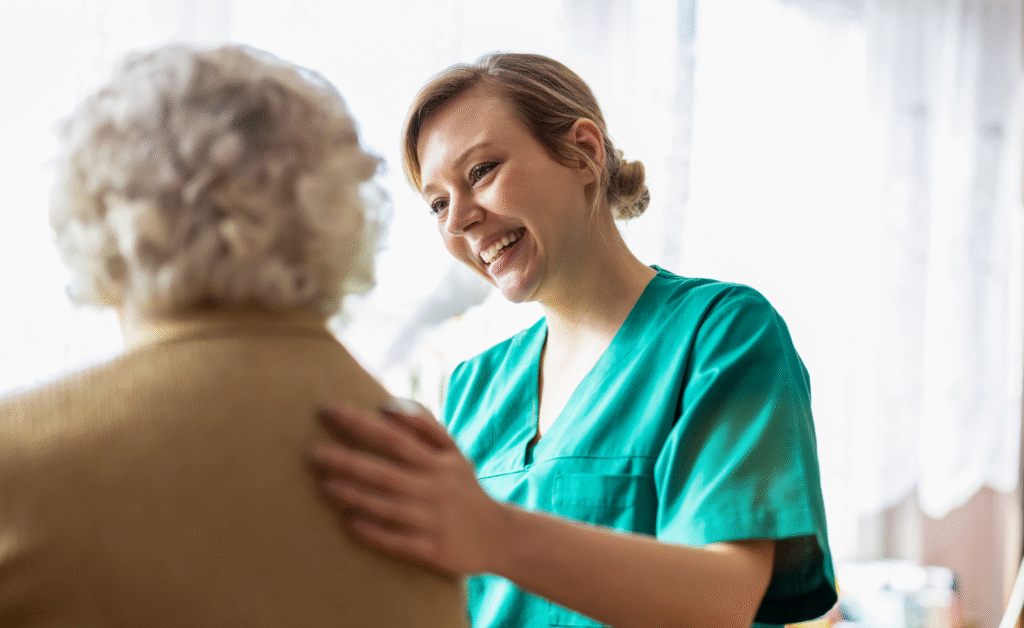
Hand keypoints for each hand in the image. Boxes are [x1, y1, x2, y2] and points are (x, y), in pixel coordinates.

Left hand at [308, 399, 507, 577]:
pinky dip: (375, 533)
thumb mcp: (453, 454)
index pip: (393, 437)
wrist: (500, 536)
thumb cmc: (465, 489)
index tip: (327, 410)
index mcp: (437, 463)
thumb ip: (424, 427)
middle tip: (311, 453)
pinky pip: (399, 542)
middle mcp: (434, 489)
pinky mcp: (433, 550)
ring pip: (388, 506)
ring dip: (355, 496)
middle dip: (347, 461)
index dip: (359, 423)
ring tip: (324, 486)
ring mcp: (433, 521)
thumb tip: (387, 406)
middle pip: (384, 471)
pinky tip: (349, 524)